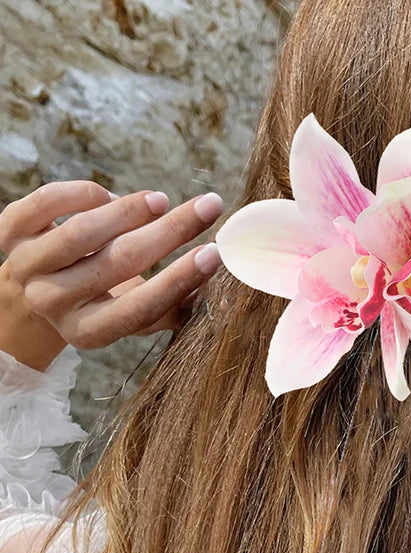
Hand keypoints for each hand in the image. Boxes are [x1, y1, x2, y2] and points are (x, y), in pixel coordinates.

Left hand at [0, 181, 223, 369]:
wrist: (32, 297)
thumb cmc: (103, 303)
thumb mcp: (135, 316)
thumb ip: (173, 307)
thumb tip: (220, 289)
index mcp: (88, 331)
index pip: (140, 307)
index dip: (180, 279)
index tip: (215, 252)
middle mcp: (52, 303)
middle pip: (118, 263)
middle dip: (170, 232)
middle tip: (209, 207)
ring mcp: (26, 266)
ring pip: (82, 232)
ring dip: (130, 211)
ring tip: (161, 202)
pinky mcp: (9, 232)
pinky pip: (48, 203)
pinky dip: (85, 194)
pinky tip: (108, 198)